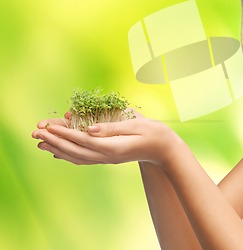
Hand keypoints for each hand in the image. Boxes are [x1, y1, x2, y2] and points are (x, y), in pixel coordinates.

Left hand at [32, 112, 177, 166]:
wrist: (164, 149)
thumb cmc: (154, 133)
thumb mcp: (136, 125)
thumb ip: (112, 127)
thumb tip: (89, 129)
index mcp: (114, 147)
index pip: (84, 140)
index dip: (65, 133)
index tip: (49, 127)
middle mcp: (107, 156)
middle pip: (75, 151)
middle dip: (54, 141)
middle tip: (36, 133)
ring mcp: (107, 159)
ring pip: (76, 157)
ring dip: (57, 149)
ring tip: (40, 142)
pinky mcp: (107, 158)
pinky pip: (83, 159)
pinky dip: (68, 155)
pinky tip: (58, 152)